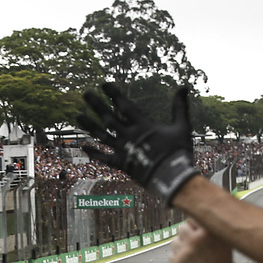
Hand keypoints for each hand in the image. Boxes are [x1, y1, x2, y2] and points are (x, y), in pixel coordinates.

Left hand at [79, 83, 199, 204]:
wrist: (173, 178)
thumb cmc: (179, 152)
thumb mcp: (182, 127)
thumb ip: (180, 107)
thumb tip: (184, 87)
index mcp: (143, 125)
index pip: (124, 106)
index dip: (114, 94)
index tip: (103, 84)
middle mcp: (130, 136)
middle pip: (109, 118)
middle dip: (97, 105)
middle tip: (86, 94)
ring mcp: (124, 150)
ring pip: (102, 135)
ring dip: (90, 125)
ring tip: (78, 116)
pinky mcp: (121, 164)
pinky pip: (104, 158)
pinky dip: (93, 152)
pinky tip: (83, 145)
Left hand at [170, 219, 240, 262]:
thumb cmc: (223, 260)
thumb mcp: (222, 238)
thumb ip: (211, 223)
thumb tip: (198, 210)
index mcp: (207, 232)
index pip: (192, 217)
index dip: (196, 225)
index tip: (199, 231)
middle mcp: (194, 240)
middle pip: (182, 228)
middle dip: (188, 235)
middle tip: (197, 244)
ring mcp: (183, 253)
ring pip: (175, 241)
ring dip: (183, 246)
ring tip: (195, 256)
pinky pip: (173, 254)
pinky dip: (180, 258)